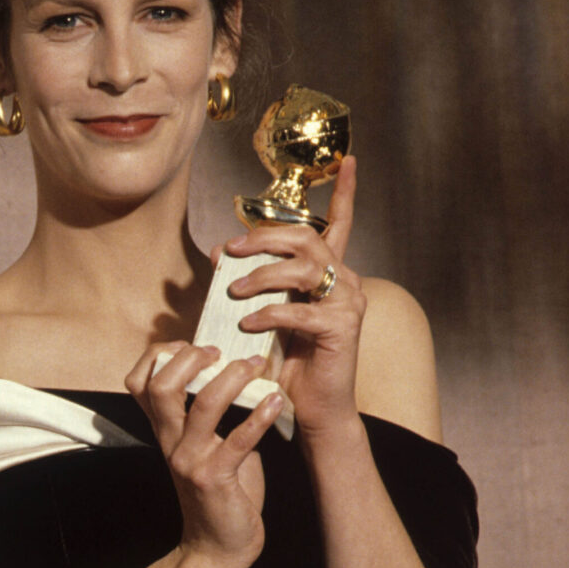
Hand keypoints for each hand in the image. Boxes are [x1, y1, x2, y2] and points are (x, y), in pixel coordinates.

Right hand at [124, 343, 284, 567]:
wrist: (218, 547)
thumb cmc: (219, 491)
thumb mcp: (203, 446)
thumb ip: (209, 414)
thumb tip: (234, 370)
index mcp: (164, 431)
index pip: (139, 382)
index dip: (159, 355)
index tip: (191, 345)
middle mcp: (170, 442)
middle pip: (162, 386)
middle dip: (191, 359)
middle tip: (221, 351)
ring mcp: (190, 461)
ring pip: (203, 405)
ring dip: (232, 378)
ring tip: (256, 366)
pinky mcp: (215, 479)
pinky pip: (238, 441)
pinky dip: (260, 416)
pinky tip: (276, 400)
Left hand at [218, 155, 365, 438]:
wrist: (312, 408)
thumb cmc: (288, 361)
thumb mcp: (262, 314)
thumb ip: (246, 281)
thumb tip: (218, 251)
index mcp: (330, 273)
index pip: (340, 224)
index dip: (346, 191)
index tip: (350, 159)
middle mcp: (346, 281)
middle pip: (307, 238)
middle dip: (264, 238)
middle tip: (231, 252)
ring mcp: (348, 302)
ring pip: (304, 268)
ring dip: (261, 276)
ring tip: (234, 293)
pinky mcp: (343, 327)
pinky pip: (301, 309)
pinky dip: (269, 313)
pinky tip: (248, 323)